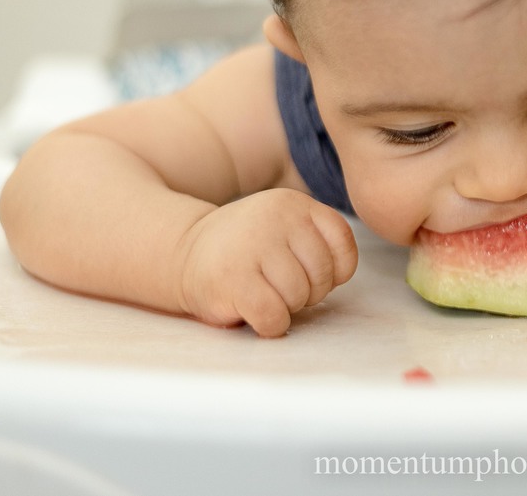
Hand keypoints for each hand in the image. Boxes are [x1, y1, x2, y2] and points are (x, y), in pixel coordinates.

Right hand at [175, 189, 357, 336]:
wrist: (184, 252)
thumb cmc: (247, 250)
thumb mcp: (286, 228)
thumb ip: (318, 241)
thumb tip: (340, 277)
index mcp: (294, 203)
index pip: (342, 241)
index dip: (335, 269)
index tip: (310, 274)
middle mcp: (276, 217)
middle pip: (322, 273)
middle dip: (309, 292)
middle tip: (282, 288)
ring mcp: (253, 245)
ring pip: (299, 296)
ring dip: (286, 308)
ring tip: (265, 295)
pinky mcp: (233, 278)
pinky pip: (273, 315)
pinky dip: (270, 325)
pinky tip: (255, 313)